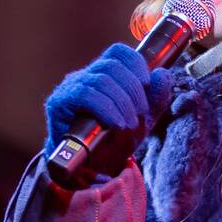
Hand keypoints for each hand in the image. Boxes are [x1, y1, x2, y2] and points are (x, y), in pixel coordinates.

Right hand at [43, 42, 173, 167]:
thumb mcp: (143, 119)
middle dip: (133, 89)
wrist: (93, 169)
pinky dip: (106, 109)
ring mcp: (70, 88)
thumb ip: (156, 98)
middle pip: (111, 65)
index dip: (135, 62)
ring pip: (100, 80)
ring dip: (122, 102)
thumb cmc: (115, 141)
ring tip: (129, 123)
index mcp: (104, 75)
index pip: (118, 52)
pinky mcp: (59, 103)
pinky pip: (84, 95)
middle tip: (141, 113)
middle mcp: (85, 76)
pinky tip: (116, 123)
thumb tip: (162, 74)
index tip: (147, 83)